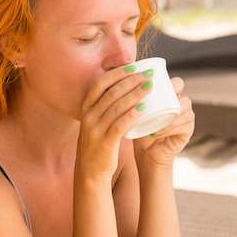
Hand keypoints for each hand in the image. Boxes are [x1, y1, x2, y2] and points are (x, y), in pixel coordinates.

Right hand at [76, 65, 153, 179]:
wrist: (89, 170)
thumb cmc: (98, 142)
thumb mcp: (95, 120)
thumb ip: (104, 105)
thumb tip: (124, 85)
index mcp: (86, 107)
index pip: (100, 83)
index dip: (117, 73)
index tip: (134, 66)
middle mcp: (88, 115)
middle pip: (111, 92)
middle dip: (132, 81)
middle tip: (148, 75)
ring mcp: (95, 129)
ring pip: (117, 106)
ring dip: (136, 94)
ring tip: (150, 87)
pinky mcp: (104, 142)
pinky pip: (120, 125)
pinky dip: (133, 114)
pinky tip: (145, 108)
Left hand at [133, 77, 194, 166]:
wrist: (145, 152)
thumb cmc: (138, 128)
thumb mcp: (132, 110)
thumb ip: (127, 97)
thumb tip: (114, 78)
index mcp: (167, 93)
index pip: (169, 78)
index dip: (162, 78)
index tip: (146, 83)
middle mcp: (179, 100)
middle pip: (180, 86)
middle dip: (168, 90)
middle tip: (152, 99)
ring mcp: (186, 114)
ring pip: (183, 106)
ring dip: (166, 113)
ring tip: (150, 122)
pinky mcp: (188, 129)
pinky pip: (184, 125)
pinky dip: (169, 128)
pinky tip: (156, 132)